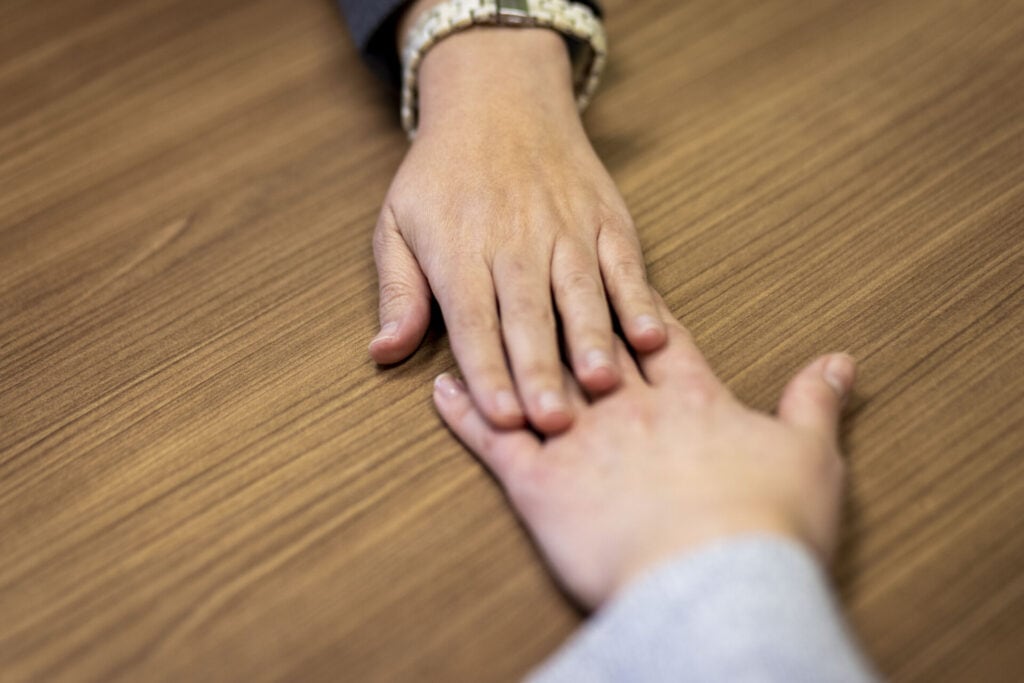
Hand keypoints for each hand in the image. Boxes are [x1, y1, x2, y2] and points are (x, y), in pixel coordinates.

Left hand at [369, 27, 665, 434]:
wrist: (498, 97)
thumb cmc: (442, 173)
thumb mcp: (398, 224)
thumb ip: (398, 291)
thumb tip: (383, 352)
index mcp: (459, 250)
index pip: (473, 323)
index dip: (488, 373)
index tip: (500, 420)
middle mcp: (514, 242)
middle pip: (528, 316)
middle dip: (540, 371)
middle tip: (553, 423)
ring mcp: (565, 229)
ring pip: (580, 292)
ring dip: (591, 340)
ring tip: (602, 385)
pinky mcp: (604, 219)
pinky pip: (623, 263)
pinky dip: (638, 299)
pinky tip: (650, 335)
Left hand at [432, 296, 856, 608]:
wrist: (721, 580)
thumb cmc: (769, 522)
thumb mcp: (812, 457)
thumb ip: (817, 403)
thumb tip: (842, 360)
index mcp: (687, 397)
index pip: (657, 337)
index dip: (638, 312)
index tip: (616, 287)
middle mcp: (628, 406)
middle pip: (589, 344)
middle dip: (564, 312)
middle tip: (532, 271)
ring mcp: (580, 440)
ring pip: (533, 378)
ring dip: (503, 348)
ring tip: (476, 314)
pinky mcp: (541, 484)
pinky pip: (492, 438)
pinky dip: (465, 412)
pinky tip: (441, 388)